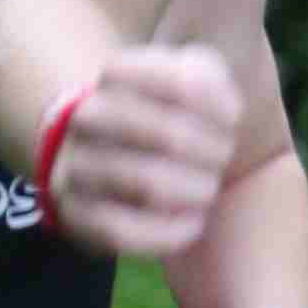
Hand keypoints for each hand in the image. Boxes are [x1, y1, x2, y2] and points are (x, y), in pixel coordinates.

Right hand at [45, 45, 242, 256]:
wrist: (98, 152)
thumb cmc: (160, 113)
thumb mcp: (184, 77)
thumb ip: (209, 81)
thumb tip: (226, 112)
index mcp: (115, 75)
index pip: (183, 83)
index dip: (221, 107)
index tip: (231, 119)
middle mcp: (87, 116)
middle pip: (172, 136)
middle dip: (214, 152)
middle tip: (222, 157)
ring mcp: (76, 166)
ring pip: (151, 186)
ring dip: (197, 190)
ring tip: (208, 188)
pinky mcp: (76, 215)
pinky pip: (127, 232)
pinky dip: (172, 232)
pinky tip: (193, 222)